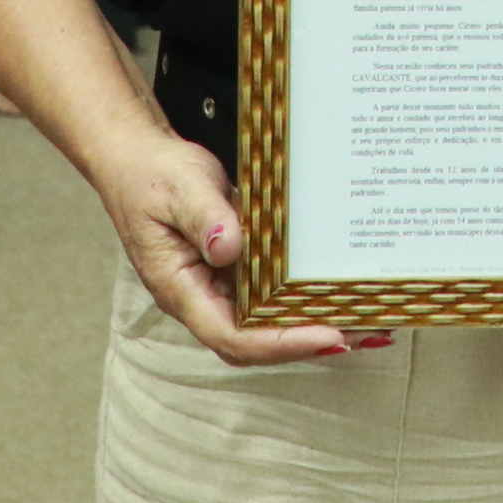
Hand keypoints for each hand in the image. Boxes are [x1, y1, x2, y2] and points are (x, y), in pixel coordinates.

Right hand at [79, 120, 384, 366]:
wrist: (137, 159)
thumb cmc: (151, 176)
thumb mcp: (179, 188)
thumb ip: (205, 218)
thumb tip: (230, 248)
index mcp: (180, 288)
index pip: (231, 335)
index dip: (280, 343)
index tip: (327, 335)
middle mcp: (200, 297)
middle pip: (254, 341)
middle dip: (306, 343)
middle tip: (362, 333)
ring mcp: (217, 286)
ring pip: (264, 323)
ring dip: (310, 324)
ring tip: (365, 319)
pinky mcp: (233, 270)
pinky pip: (268, 295)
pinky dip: (301, 298)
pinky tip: (337, 290)